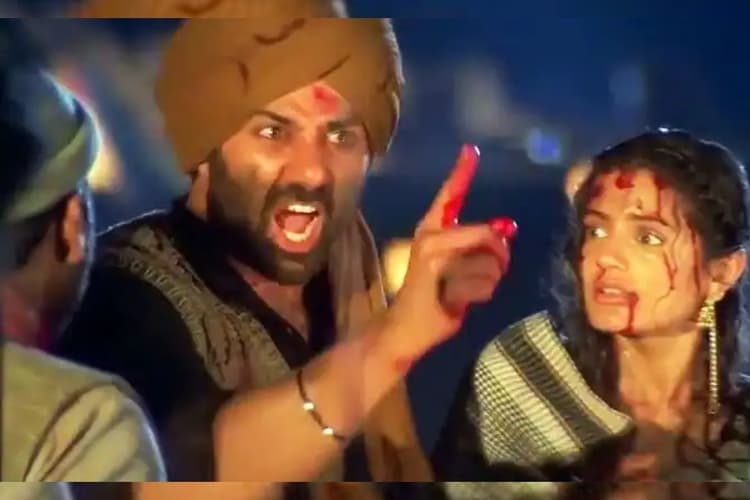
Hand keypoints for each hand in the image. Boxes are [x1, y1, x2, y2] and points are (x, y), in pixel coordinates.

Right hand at [380, 145, 516, 365]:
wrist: (402, 330)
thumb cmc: (433, 300)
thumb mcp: (460, 270)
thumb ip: (481, 249)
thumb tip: (508, 228)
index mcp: (432, 231)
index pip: (449, 196)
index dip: (461, 173)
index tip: (470, 150)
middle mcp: (429, 235)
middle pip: (488, 235)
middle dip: (499, 259)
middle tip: (488, 276)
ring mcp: (430, 252)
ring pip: (490, 264)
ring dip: (488, 285)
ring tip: (464, 294)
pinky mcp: (432, 271)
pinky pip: (481, 283)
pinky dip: (479, 298)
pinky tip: (457, 305)